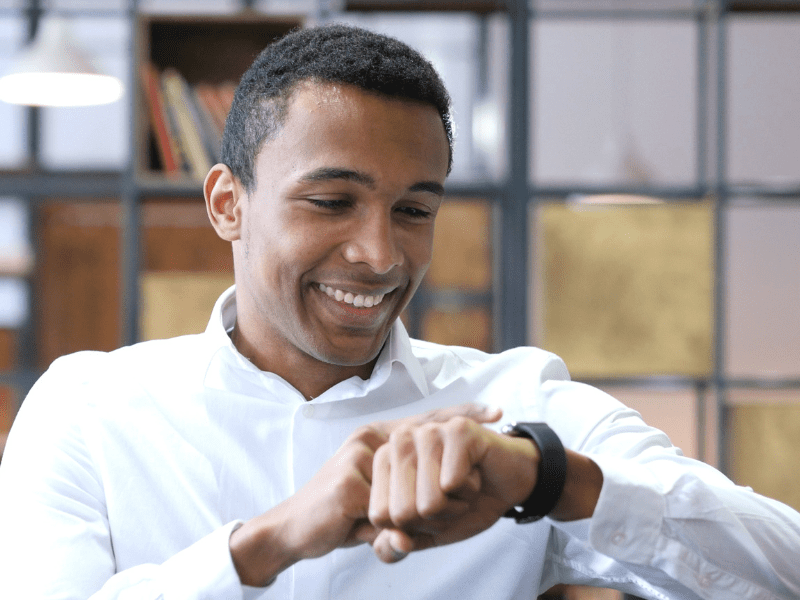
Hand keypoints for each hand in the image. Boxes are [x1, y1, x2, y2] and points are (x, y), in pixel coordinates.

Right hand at [229, 403, 501, 585]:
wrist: (291, 531)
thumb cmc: (337, 516)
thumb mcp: (376, 511)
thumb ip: (400, 518)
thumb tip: (409, 544)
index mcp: (376, 440)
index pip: (425, 421)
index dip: (460, 414)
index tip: (497, 411)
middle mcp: (369, 440)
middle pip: (425, 435)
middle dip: (460, 433)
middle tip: (496, 419)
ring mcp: (359, 459)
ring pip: (411, 482)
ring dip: (424, 506)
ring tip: (421, 514)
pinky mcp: (349, 485)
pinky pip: (388, 510)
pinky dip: (390, 528)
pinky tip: (374, 531)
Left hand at [366, 414, 539, 562]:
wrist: (508, 483)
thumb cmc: (464, 503)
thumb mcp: (427, 532)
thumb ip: (397, 546)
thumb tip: (397, 543)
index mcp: (383, 461)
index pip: (381, 516)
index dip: (413, 526)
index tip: (430, 507)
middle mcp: (399, 440)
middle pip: (402, 512)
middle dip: (435, 518)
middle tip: (451, 496)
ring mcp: (428, 431)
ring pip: (429, 502)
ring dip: (455, 506)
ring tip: (462, 485)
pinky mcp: (457, 430)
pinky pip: (453, 484)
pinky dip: (470, 490)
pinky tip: (476, 472)